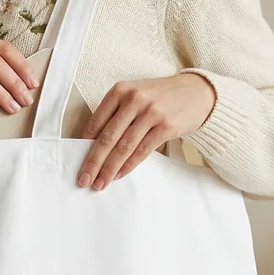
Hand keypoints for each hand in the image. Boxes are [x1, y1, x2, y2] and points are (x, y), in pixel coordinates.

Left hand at [77, 74, 215, 189]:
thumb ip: (115, 114)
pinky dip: (129, 165)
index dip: (84, 145)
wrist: (197, 92)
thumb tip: (92, 144)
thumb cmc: (159, 96)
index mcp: (120, 91)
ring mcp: (151, 113)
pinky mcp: (166, 126)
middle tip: (84, 179)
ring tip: (100, 183)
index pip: (96, 122)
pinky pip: (143, 150)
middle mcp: (134, 100)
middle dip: (93, 162)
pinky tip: (120, 175)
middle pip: (107, 137)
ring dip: (110, 168)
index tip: (76, 162)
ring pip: (124, 147)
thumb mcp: (134, 95)